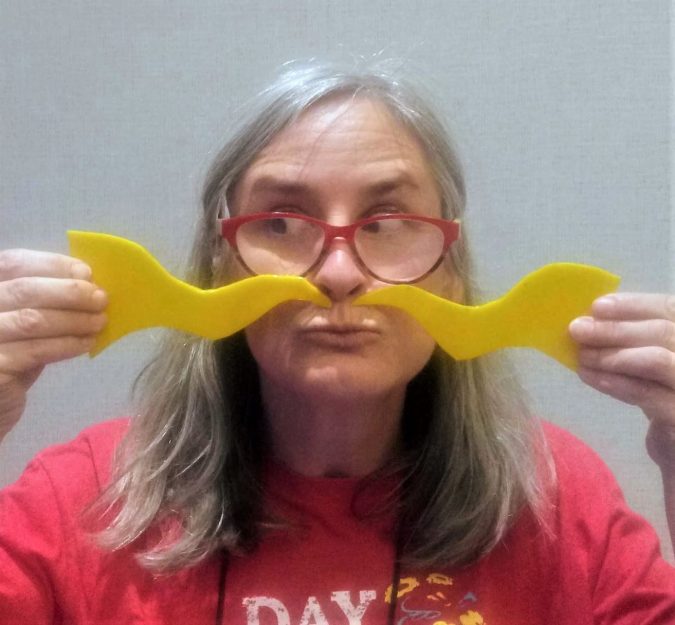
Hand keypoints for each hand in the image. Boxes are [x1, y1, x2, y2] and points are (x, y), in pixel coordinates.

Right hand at [0, 249, 106, 441]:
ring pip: (33, 320)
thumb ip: (44, 301)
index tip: (86, 272)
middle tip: (101, 298)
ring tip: (100, 321)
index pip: (13, 262)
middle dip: (70, 291)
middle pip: (25, 289)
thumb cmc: (11, 357)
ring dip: (74, 319)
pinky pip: (36, 351)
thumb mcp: (22, 322)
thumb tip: (88, 283)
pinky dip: (66, 344)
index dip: (52, 264)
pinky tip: (86, 342)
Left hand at [569, 293, 674, 468]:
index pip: (671, 309)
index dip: (635, 305)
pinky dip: (616, 382)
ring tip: (581, 356)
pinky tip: (590, 377)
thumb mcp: (652, 370)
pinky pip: (648, 394)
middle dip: (614, 328)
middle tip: (576, 328)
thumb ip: (634, 344)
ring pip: (657, 359)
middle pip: (664, 331)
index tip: (597, 306)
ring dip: (612, 354)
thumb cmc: (666, 406)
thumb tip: (590, 322)